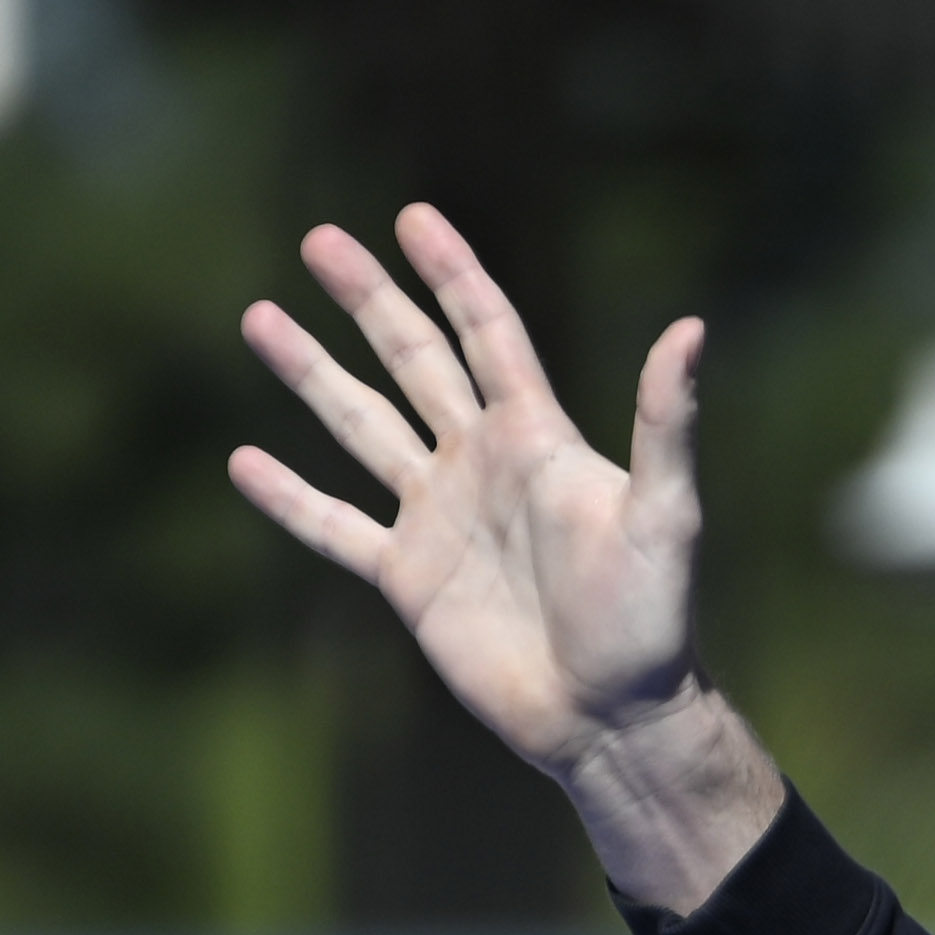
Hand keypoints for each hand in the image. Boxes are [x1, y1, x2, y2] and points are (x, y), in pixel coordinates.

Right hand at [229, 204, 779, 913]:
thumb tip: (691, 327)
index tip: (412, 218)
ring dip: (313, 375)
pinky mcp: (409, 579)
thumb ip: (667, 422)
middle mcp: (480, 464)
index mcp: (536, 437)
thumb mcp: (665, 514)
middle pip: (413, 360)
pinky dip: (291, 499)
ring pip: (361, 427)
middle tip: (320, 240)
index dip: (452, 274)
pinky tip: (243, 462)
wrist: (612, 716)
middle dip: (368, 300)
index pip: (487, 332)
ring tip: (261, 317)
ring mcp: (439, 518)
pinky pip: (336, 527)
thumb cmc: (651, 620)